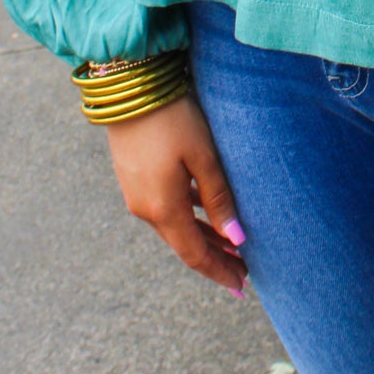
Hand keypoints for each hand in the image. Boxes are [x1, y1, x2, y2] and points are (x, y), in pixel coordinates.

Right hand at [105, 93, 248, 295]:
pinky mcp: (134, 176)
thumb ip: (219, 198)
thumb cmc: (173, 118)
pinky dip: (189, 218)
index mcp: (162, 208)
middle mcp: (145, 208)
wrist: (130, 86)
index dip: (219, 271)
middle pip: (185, 244)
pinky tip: (206, 215)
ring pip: (175, 226)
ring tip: (232, 245)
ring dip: (203, 238)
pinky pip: (165, 208)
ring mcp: (136, 193)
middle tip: (243, 273)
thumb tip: (237, 238)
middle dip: (215, 259)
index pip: (195, 254)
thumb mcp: (203, 156)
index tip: (242, 287)